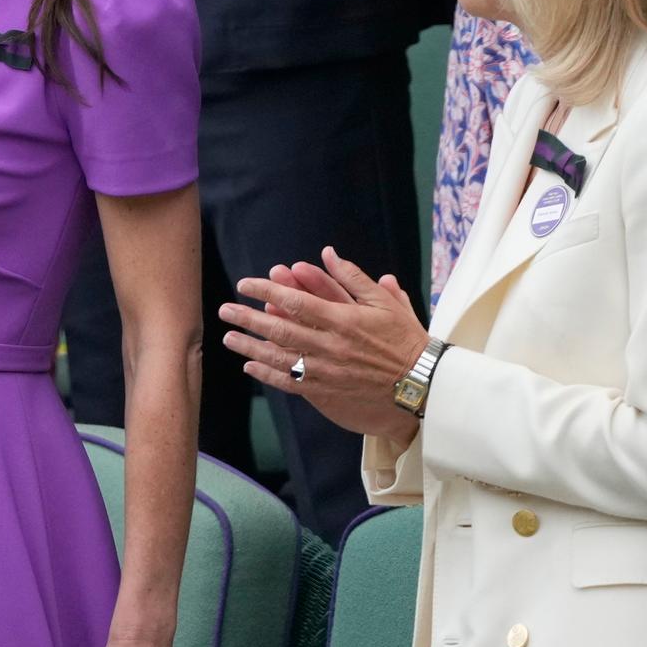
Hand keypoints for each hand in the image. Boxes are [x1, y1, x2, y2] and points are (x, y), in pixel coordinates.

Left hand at [218, 247, 428, 441]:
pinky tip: (251, 367)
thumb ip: (353, 278)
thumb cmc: (405, 340)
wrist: (421, 385)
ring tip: (229, 338)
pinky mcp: (326, 393)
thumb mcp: (384, 302)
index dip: (266, 291)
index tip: (246, 284)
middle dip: (248, 318)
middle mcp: (330, 345)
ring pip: (279, 358)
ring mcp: (326, 371)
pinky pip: (290, 383)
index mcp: (343, 319)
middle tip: (225, 310)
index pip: (295, 301)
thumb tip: (329, 253)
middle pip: (279, 329)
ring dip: (250, 347)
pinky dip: (268, 374)